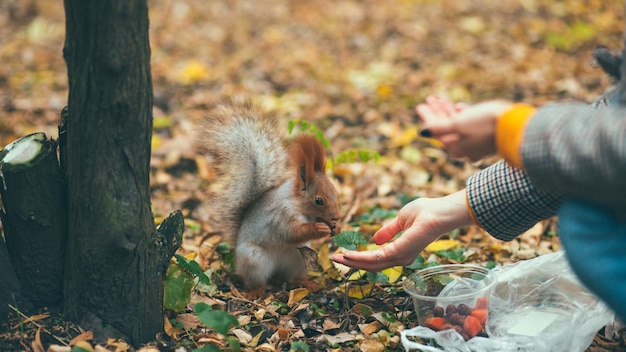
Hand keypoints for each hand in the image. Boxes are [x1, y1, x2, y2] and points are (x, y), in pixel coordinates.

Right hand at [332, 190, 471, 271]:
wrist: (440, 212)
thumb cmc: (426, 212)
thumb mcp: (401, 220)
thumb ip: (388, 231)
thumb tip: (375, 239)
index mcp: (401, 251)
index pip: (376, 259)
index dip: (359, 258)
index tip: (344, 254)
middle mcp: (401, 258)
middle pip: (371, 265)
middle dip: (352, 263)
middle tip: (335, 258)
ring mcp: (400, 257)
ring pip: (371, 264)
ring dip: (352, 261)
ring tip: (337, 257)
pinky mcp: (399, 252)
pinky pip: (375, 258)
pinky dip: (360, 258)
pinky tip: (348, 255)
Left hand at [417, 96, 511, 160]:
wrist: (515, 125)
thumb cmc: (485, 124)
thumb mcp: (459, 124)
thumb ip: (440, 128)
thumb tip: (423, 131)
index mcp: (455, 149)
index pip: (436, 132)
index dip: (428, 117)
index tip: (421, 104)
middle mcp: (465, 149)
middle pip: (446, 129)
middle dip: (437, 113)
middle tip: (430, 98)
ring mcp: (477, 144)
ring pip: (458, 126)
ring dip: (449, 112)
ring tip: (441, 99)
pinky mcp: (487, 136)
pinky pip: (470, 126)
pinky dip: (463, 115)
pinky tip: (459, 107)